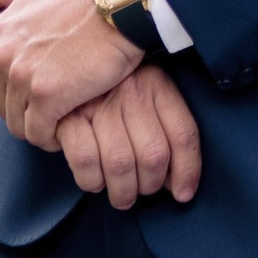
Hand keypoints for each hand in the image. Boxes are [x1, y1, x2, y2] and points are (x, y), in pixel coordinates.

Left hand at [0, 0, 140, 146]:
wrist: (120, 9)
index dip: (4, 94)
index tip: (29, 93)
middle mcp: (2, 57)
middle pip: (1, 108)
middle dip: (24, 111)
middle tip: (52, 105)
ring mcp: (22, 77)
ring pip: (18, 125)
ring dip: (39, 127)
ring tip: (62, 117)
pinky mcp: (46, 96)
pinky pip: (39, 134)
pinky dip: (52, 138)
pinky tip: (68, 127)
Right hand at [55, 67, 204, 209]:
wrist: (71, 62)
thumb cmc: (115, 91)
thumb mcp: (149, 95)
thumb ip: (168, 132)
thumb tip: (180, 185)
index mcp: (157, 84)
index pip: (183, 134)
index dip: (188, 170)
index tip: (183, 194)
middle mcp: (131, 92)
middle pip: (153, 155)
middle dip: (150, 185)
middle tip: (143, 190)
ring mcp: (99, 104)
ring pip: (121, 163)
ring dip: (123, 192)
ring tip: (123, 196)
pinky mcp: (69, 117)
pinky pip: (86, 162)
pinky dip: (92, 181)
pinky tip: (96, 181)